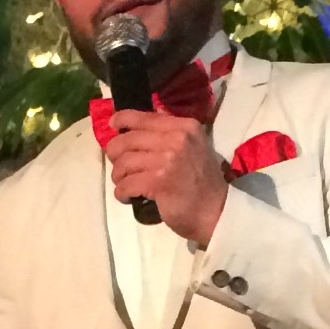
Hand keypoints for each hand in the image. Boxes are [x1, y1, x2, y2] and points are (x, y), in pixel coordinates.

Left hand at [103, 109, 228, 246]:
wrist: (216, 211)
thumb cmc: (202, 181)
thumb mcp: (193, 146)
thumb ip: (171, 132)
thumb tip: (143, 120)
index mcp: (184, 126)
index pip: (144, 117)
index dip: (122, 120)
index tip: (113, 126)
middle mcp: (176, 138)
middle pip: (127, 139)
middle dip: (115, 154)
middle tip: (118, 165)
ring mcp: (167, 160)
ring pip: (123, 162)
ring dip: (118, 176)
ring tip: (125, 183)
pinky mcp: (158, 183)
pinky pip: (126, 184)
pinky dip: (121, 193)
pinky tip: (127, 197)